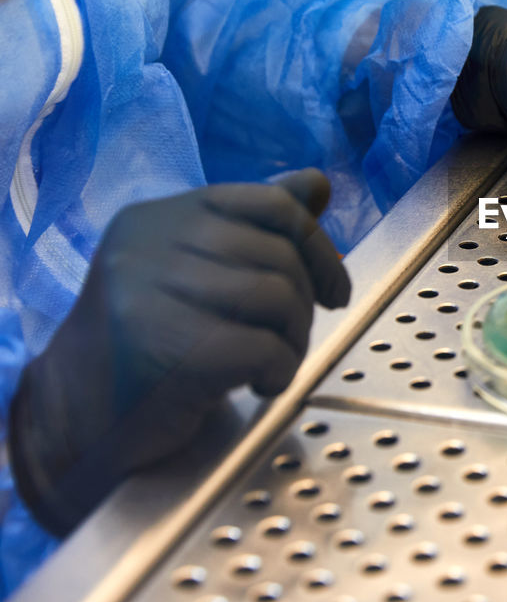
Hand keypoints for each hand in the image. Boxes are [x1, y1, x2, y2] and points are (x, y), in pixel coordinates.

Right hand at [8, 169, 349, 534]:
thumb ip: (257, 227)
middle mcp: (148, 244)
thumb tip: (316, 183)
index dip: (319, 247)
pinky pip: (264, 348)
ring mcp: (149, 293)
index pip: (272, 202)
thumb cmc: (152, 343)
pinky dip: (279, 372)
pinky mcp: (163, 348)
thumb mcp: (200, 272)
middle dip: (303, 307)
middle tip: (285, 342)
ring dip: (293, 341)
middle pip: (281, 256)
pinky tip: (256, 385)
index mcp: (161, 216)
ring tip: (269, 365)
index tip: (333, 290)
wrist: (78, 418)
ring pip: (278, 298)